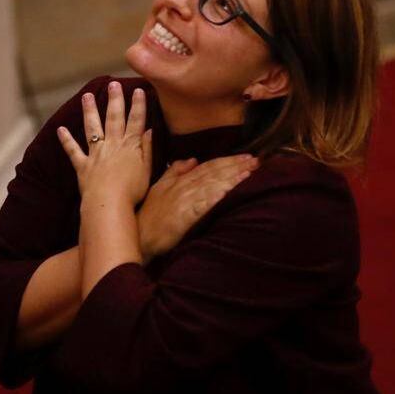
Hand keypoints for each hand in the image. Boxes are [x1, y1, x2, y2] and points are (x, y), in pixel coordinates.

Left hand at [56, 81, 151, 206]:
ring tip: (86, 97)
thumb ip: (148, 149)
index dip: (138, 105)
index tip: (138, 90)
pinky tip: (60, 129)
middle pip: (114, 118)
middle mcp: (112, 145)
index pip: (136, 121)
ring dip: (89, 111)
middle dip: (114, 100)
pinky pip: (73, 151)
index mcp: (130, 146)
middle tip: (113, 84)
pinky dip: (66, 140)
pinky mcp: (83, 166)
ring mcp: (96, 154)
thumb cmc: (133, 191)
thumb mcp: (147, 170)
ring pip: (92, 128)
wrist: (109, 204)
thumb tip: (149, 130)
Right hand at [137, 153, 259, 260]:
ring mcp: (184, 200)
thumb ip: (175, 172)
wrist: (138, 237)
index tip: (246, 157)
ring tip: (250, 172)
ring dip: (232, 177)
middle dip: (236, 165)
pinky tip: (230, 190)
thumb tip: (193, 159)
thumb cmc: (148, 215)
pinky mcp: (184, 216)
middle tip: (256, 161)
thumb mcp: (159, 188)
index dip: (228, 160)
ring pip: (212, 184)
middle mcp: (183, 187)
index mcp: (180, 181)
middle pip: (214, 172)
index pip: (208, 166)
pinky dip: (216, 195)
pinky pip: (203, 203)